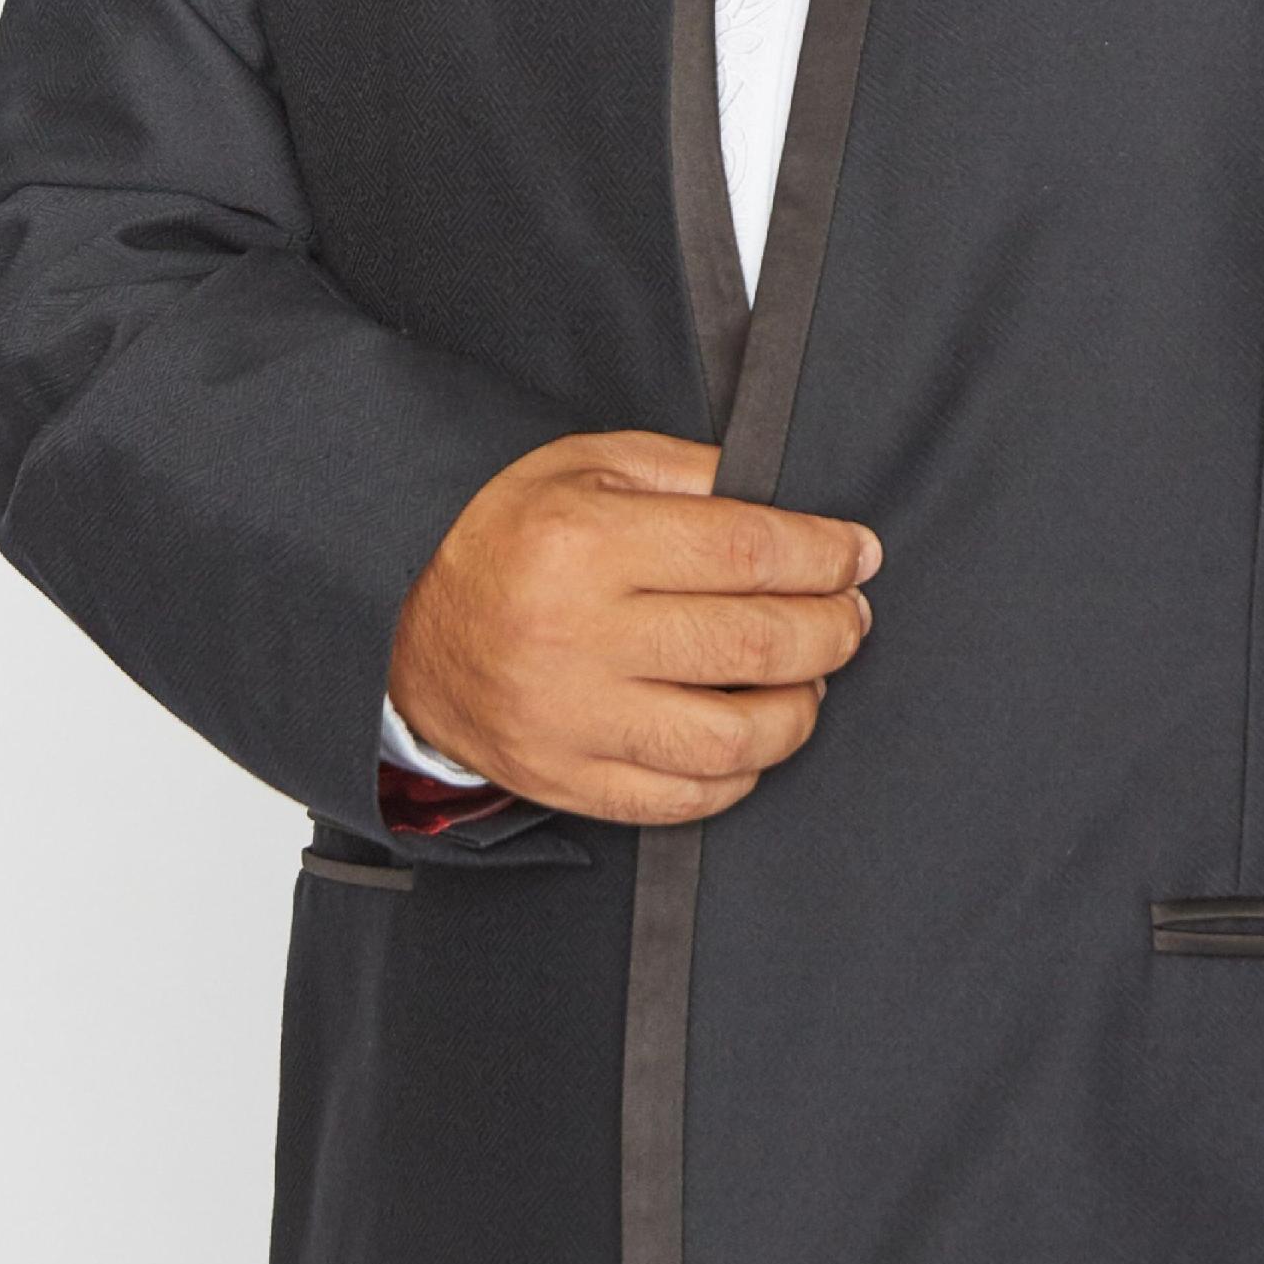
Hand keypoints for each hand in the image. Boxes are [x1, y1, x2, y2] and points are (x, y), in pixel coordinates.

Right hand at [387, 428, 880, 823]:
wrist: (403, 629)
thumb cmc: (508, 536)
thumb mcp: (588, 466)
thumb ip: (691, 475)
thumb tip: (791, 505)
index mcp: (586, 542)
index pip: (743, 552)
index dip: (822, 555)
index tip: (859, 554)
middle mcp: (578, 636)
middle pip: (750, 646)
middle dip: (829, 630)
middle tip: (851, 616)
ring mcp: (571, 720)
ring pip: (729, 738)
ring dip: (798, 709)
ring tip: (811, 678)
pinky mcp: (566, 781)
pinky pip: (682, 798)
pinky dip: (739, 773)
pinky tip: (754, 735)